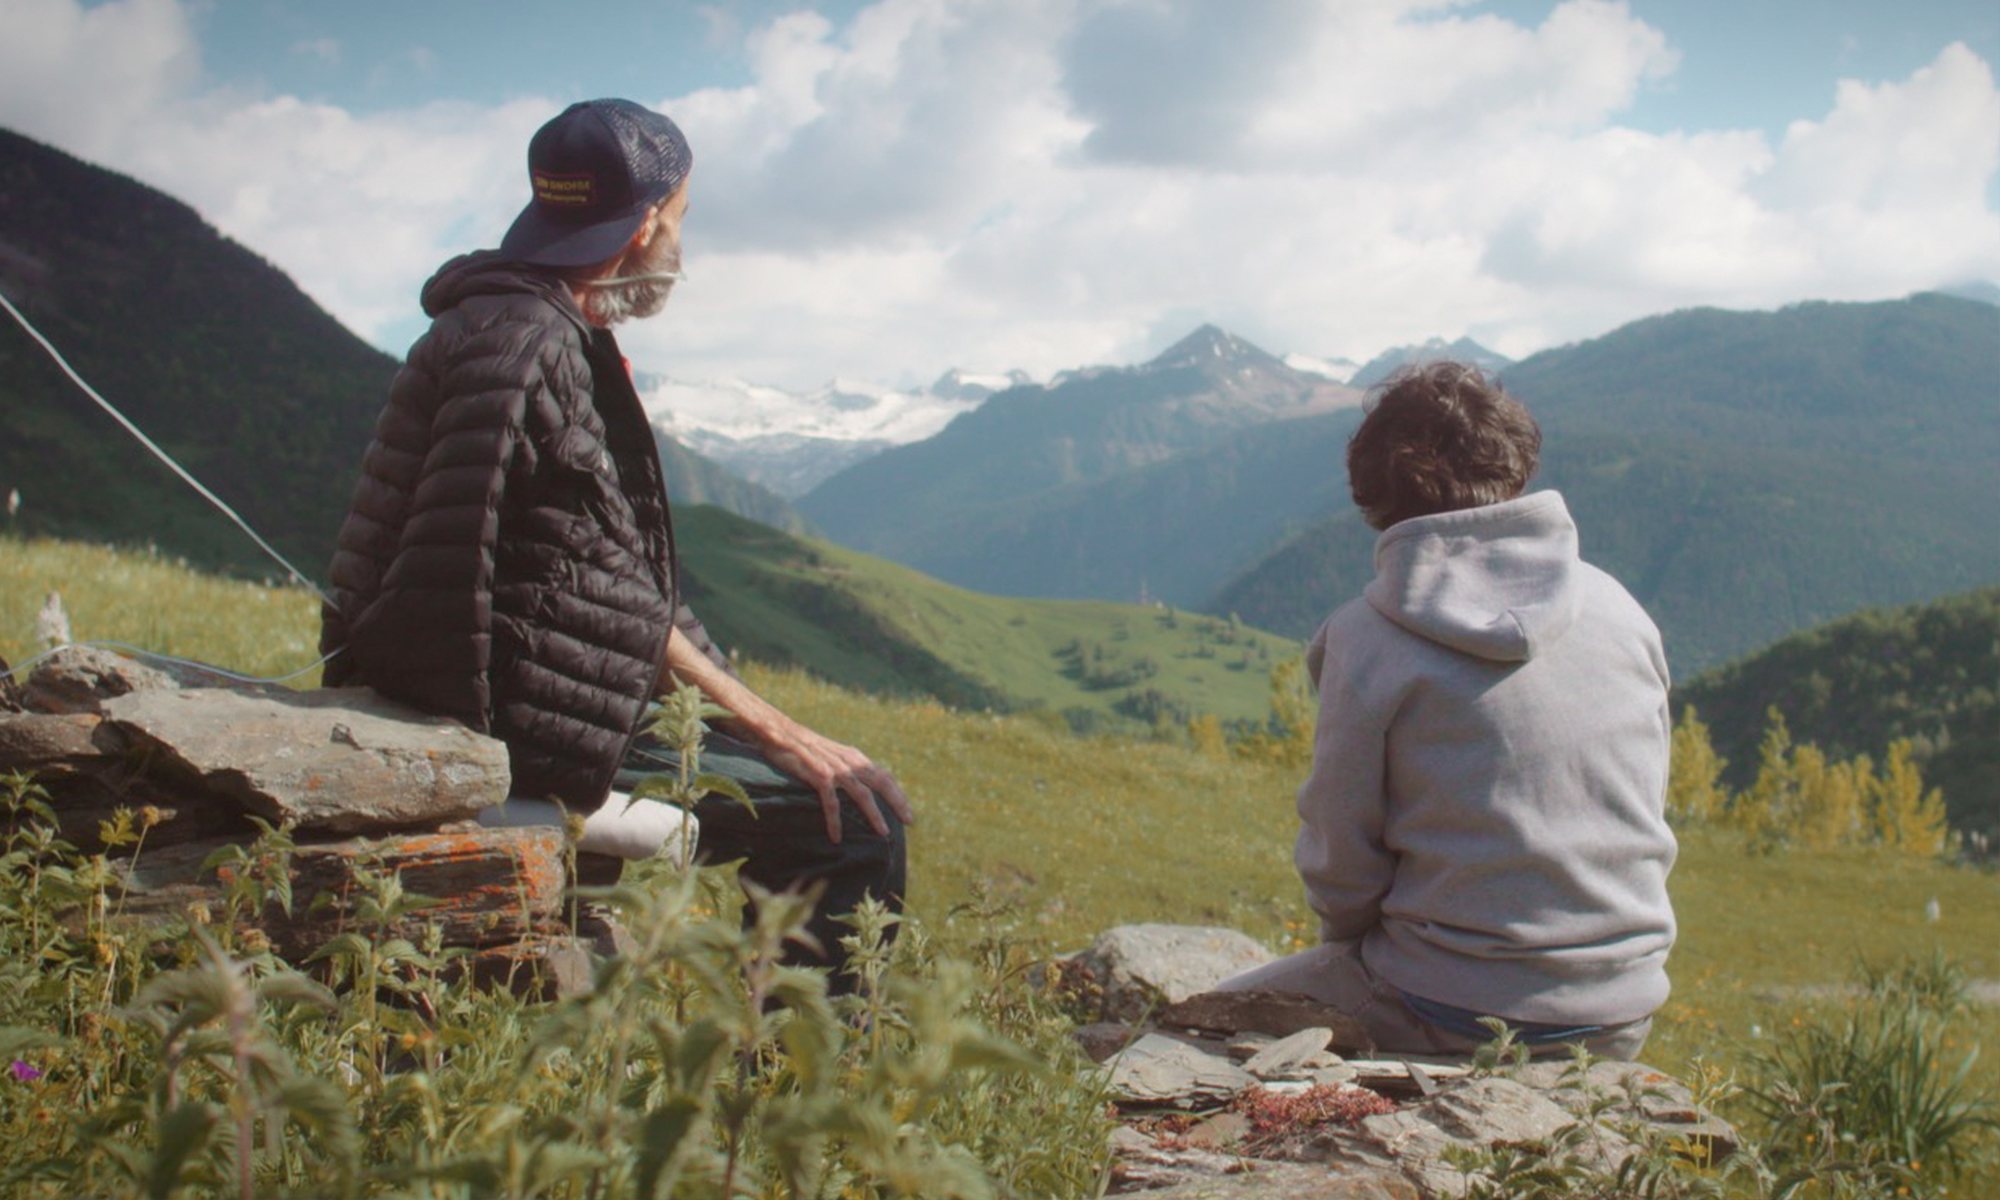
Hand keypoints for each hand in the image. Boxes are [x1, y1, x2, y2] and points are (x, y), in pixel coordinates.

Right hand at [758, 718, 915, 843]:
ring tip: (883, 833)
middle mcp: (849, 761)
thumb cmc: (804, 748)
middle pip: (881, 783)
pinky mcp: (819, 776)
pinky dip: (835, 821)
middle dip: (898, 802)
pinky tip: (836, 837)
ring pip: (862, 795)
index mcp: (854, 757)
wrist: (781, 734)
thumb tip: (859, 786)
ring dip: (875, 814)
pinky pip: (831, 803)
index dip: (898, 793)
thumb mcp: (831, 755)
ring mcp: (835, 768)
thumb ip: (846, 767)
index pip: (884, 776)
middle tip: (909, 821)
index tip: (908, 811)